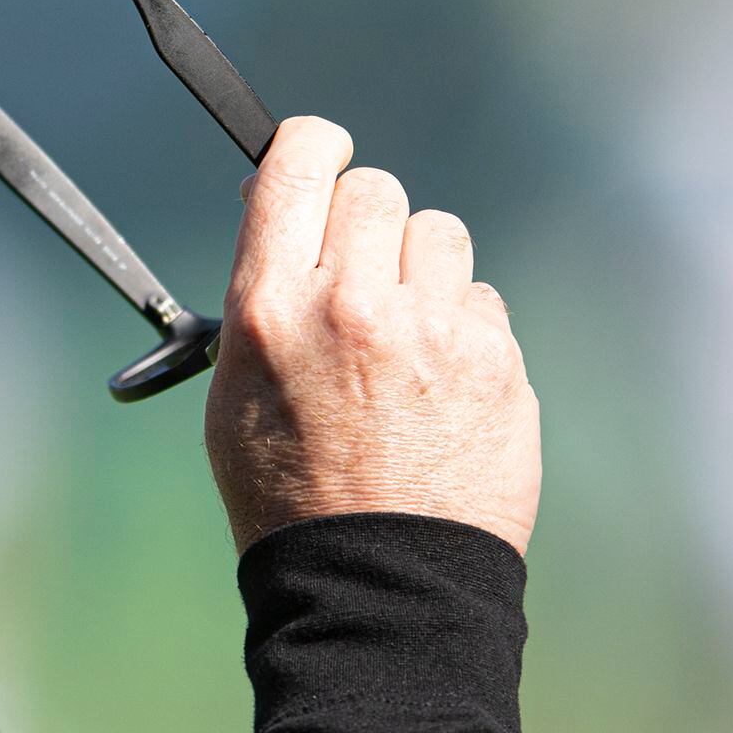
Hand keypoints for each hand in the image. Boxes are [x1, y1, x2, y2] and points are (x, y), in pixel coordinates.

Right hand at [204, 119, 539, 555]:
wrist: (378, 585)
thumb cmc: (291, 495)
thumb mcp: (237, 394)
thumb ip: (264, 302)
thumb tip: (295, 232)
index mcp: (272, 307)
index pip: (300, 164)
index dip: (313, 147)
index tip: (323, 154)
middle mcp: (352, 304)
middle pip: (374, 190)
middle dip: (366, 222)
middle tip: (361, 272)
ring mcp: (433, 331)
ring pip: (438, 233)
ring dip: (421, 270)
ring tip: (405, 338)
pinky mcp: (495, 361)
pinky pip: (481, 300)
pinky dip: (462, 330)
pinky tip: (439, 386)